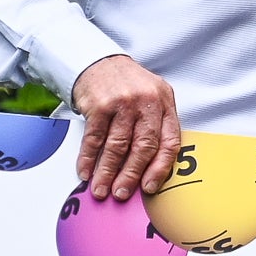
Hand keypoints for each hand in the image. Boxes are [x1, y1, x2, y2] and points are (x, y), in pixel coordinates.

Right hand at [72, 55, 181, 199]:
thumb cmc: (128, 85)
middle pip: (142, 147)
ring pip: (117, 146)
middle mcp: (146, 102)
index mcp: (165, 103)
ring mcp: (123, 103)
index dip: (160, 169)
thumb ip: (157, 127)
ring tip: (101, 189)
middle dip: (131, 175)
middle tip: (121, 194)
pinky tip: (86, 172)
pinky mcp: (99, 104)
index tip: (149, 188)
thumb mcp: (152, 98)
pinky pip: (94, 138)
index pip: (169, 141)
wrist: (100, 61)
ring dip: (107, 172)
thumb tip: (150, 169)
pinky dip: (88, 158)